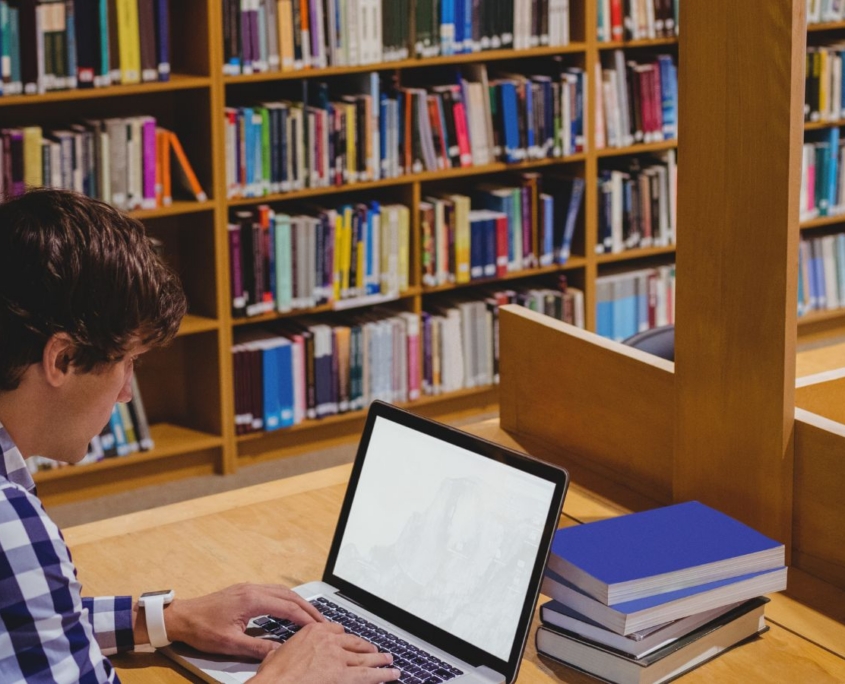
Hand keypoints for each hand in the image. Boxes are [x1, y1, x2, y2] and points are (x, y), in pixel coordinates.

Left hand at [161, 583, 324, 659]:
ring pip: (282, 591)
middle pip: (289, 595)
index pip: (287, 607)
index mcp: (252, 600)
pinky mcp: (244, 590)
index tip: (318, 627)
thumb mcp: (230, 644)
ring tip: (311, 614)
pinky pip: (273, 591)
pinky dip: (287, 599)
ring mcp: (248, 587)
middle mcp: (253, 589)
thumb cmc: (202, 630)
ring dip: (298, 602)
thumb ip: (258, 647)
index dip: (305, 618)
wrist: (181, 617)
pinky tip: (290, 607)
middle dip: (308, 607)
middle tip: (322, 620)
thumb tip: (280, 650)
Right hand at [252, 622, 400, 683]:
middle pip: (354, 643)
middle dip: (367, 648)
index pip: (336, 630)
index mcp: (313, 632)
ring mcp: (338, 658)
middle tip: (376, 651)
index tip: (350, 641)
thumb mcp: (275, 655)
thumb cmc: (272, 676)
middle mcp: (329, 641)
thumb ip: (285, 651)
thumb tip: (279, 653)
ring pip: (365, 658)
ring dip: (379, 660)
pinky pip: (368, 675)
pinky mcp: (344, 676)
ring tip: (389, 661)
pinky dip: (382, 675)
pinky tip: (390, 674)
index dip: (345, 637)